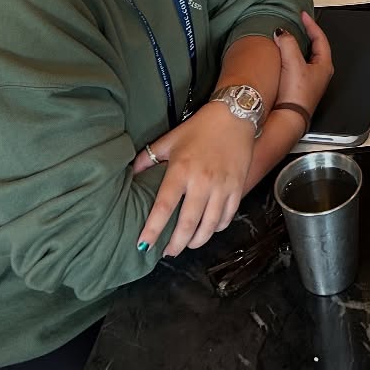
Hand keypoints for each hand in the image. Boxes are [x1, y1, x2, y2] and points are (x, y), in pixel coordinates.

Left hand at [132, 99, 256, 256]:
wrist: (235, 116)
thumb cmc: (199, 128)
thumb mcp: (170, 140)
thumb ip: (149, 158)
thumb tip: (131, 174)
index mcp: (181, 170)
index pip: (164, 207)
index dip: (152, 229)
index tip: (143, 245)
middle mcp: (202, 182)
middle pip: (188, 224)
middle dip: (176, 244)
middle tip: (167, 252)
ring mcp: (222, 186)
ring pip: (209, 225)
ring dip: (197, 241)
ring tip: (187, 245)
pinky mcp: (237, 187)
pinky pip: (227, 217)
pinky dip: (217, 228)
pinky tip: (208, 229)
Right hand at [275, 12, 332, 120]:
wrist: (289, 119)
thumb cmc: (296, 95)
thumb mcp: (293, 63)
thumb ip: (288, 44)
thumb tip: (281, 32)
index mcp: (324, 65)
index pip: (320, 38)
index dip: (311, 25)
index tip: (303, 15)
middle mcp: (320, 74)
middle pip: (315, 47)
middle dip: (306, 35)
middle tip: (297, 24)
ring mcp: (311, 82)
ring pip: (305, 58)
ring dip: (297, 47)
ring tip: (287, 38)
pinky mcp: (300, 88)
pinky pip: (297, 67)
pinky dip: (291, 58)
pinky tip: (281, 59)